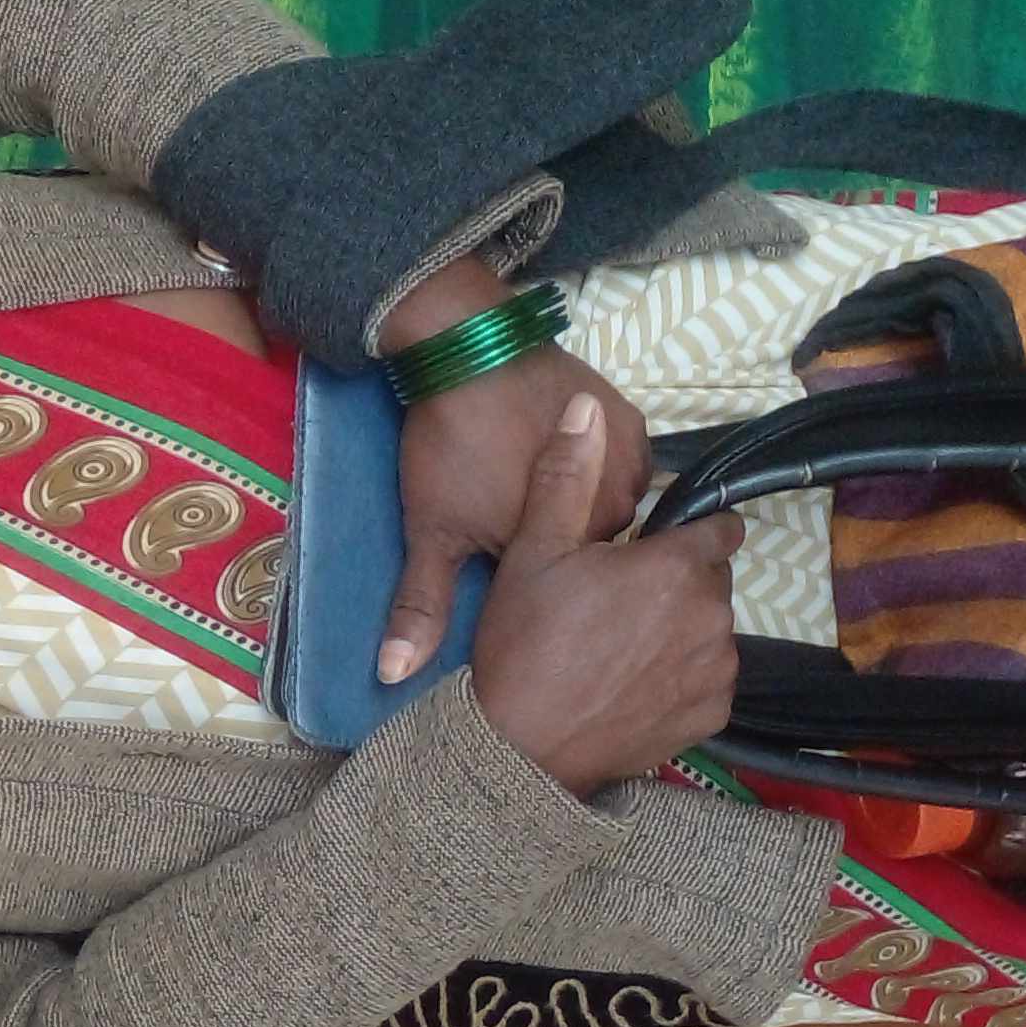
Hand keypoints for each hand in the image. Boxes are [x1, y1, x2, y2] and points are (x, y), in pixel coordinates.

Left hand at [383, 345, 650, 681]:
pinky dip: (602, 467)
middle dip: (563, 543)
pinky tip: (560, 455)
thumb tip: (392, 676)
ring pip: (614, 508)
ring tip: (534, 480)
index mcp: (569, 549)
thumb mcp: (430, 533)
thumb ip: (423, 607)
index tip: (507, 557)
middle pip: (595, 549)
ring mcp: (629, 463)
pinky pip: (626, 465)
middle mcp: (616, 511)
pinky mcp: (633, 422)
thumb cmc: (449, 450)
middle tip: (515, 507)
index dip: (535, 578)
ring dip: (587, 505)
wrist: (467, 350)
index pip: (566, 588)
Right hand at [466, 393, 744, 793]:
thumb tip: (586, 406)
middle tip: (616, 603)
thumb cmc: (524, 644)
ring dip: (682, 629)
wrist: (521, 748)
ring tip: (621, 647)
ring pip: (711, 630)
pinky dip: (682, 677)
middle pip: (711, 581)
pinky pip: (708, 679)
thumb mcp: (532, 551)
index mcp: (677, 566)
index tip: (649, 551)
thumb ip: (565, 476)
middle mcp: (712, 615)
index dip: (684, 535)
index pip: (719, 530)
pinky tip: (635, 683)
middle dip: (678, 583)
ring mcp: (716, 670)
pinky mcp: (712, 716)